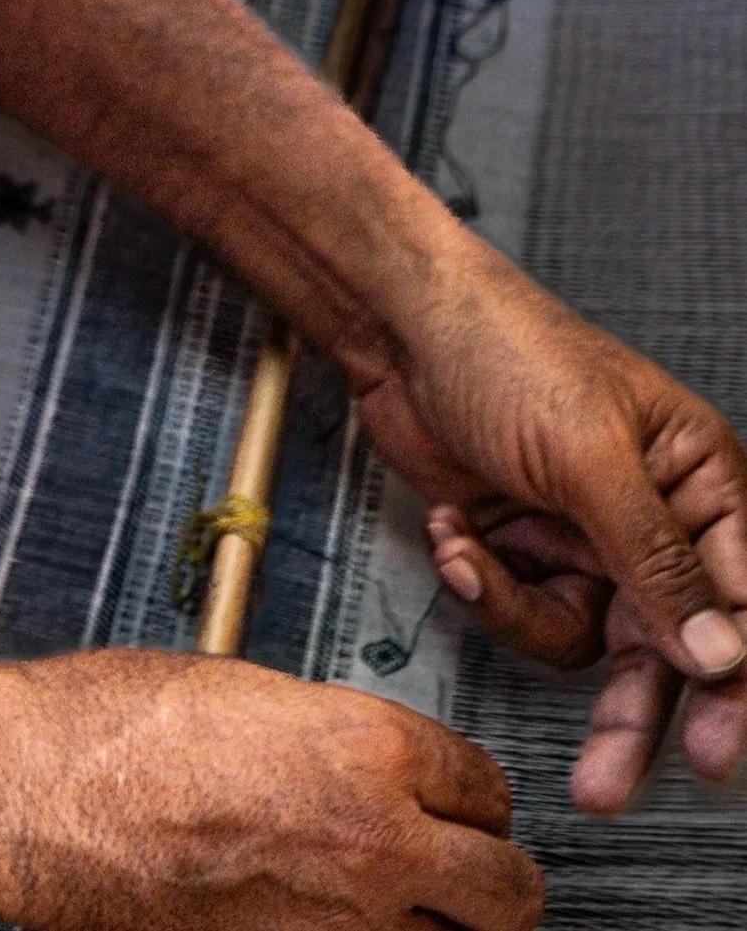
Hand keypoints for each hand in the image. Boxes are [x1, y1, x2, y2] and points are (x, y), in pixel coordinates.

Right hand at [0, 649, 542, 930]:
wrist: (34, 793)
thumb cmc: (114, 726)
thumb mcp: (250, 694)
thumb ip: (333, 739)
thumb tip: (370, 773)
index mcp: (368, 748)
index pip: (488, 786)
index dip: (472, 792)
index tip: (458, 799)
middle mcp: (376, 844)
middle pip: (510, 890)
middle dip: (496, 877)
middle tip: (467, 866)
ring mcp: (338, 927)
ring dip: (440, 926)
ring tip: (407, 905)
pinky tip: (331, 921)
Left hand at [352, 241, 746, 812]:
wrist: (400, 327)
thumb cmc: (505, 349)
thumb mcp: (587, 454)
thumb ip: (656, 560)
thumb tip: (723, 655)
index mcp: (701, 479)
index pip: (742, 602)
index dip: (733, 679)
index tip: (715, 750)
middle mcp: (655, 518)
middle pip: (668, 647)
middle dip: (630, 713)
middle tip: (608, 785)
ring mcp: (588, 539)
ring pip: (587, 644)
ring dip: (521, 615)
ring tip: (474, 575)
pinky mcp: (527, 550)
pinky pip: (524, 611)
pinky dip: (484, 582)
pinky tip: (454, 531)